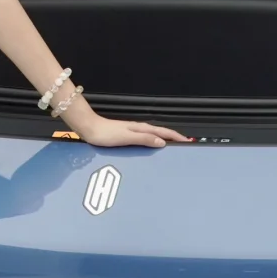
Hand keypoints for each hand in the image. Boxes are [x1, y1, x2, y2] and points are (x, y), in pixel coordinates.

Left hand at [74, 115, 189, 148]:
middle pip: (161, 133)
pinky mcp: (127, 136)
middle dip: (173, 138)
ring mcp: (133, 132)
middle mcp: (139, 129)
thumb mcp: (127, 137)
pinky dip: (153, 143)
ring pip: (153, 136)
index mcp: (141, 128)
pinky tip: (151, 148)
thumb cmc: (105, 133)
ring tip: (172, 148)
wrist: (89, 129)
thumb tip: (162, 142)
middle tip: (183, 145)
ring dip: (164, 140)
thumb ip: (144, 139)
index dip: (176, 136)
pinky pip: (145, 139)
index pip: (164, 132)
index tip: (187, 141)